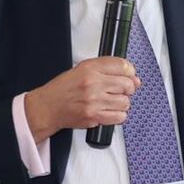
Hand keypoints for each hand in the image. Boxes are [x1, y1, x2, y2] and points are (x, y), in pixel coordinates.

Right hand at [24, 56, 140, 142]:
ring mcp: (93, 100)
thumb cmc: (64, 89)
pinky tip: (109, 111)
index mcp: (90, 68)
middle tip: (119, 91)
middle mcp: (92, 83)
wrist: (47, 107)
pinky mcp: (93, 116)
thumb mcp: (83, 70)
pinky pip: (120, 117)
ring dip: (122, 104)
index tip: (129, 77)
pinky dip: (118, 116)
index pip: (123, 66)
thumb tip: (135, 79)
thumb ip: (108, 70)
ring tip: (111, 102)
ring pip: (125, 102)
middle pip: (127, 85)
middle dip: (128, 89)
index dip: (130, 72)